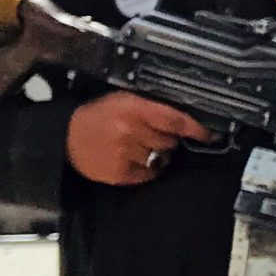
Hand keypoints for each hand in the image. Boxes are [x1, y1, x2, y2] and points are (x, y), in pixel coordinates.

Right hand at [67, 92, 211, 186]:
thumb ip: (151, 106)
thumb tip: (184, 116)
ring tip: (135, 146)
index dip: (196, 128)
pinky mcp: (122, 174)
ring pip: (162, 159)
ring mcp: (126, 154)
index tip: (210, 134)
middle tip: (149, 133)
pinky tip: (130, 158)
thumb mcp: (122, 100)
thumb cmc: (98, 116)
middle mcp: (130, 131)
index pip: (175, 119)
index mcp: (133, 108)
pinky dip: (145, 168)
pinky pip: (149, 174)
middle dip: (167, 138)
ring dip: (156, 154)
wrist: (65, 138)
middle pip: (171, 141)